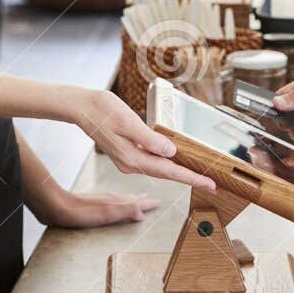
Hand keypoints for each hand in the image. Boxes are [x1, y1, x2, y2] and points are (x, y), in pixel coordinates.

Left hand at [27, 184, 159, 228]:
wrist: (57, 207)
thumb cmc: (80, 213)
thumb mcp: (106, 214)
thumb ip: (124, 211)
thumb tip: (142, 213)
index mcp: (116, 202)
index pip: (137, 202)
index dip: (147, 204)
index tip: (158, 202)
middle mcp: (110, 199)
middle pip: (130, 199)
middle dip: (142, 200)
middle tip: (152, 199)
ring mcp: (101, 200)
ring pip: (122, 199)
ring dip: (132, 200)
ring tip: (138, 199)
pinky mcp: (92, 204)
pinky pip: (113, 201)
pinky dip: (120, 202)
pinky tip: (116, 204)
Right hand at [68, 89, 215, 191]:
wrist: (82, 107)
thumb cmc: (103, 110)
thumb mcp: (128, 122)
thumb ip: (150, 139)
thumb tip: (171, 152)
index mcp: (132, 158)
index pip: (168, 171)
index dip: (191, 178)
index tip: (208, 184)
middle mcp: (130, 164)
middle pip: (166, 174)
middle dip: (189, 178)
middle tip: (211, 184)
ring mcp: (128, 160)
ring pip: (159, 169)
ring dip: (179, 173)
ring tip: (198, 176)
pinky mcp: (127, 153)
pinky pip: (152, 162)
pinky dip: (166, 164)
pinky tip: (175, 161)